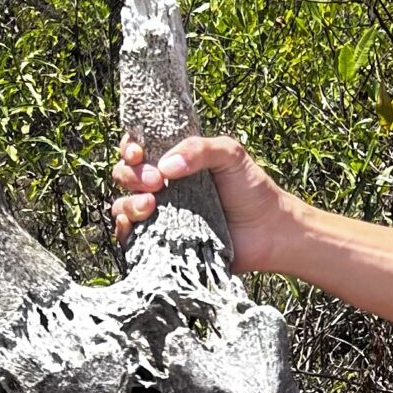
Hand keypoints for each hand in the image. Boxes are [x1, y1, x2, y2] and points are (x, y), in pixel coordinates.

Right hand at [111, 132, 296, 274]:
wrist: (269, 232)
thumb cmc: (252, 190)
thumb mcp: (230, 155)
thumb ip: (199, 149)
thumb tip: (164, 166)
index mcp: (174, 162)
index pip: (137, 150)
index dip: (129, 148)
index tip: (139, 152)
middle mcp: (163, 188)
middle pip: (125, 176)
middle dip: (131, 175)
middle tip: (156, 181)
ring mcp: (161, 216)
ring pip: (123, 206)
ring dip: (128, 203)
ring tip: (151, 204)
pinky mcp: (162, 243)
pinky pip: (131, 238)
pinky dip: (126, 230)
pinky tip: (139, 225)